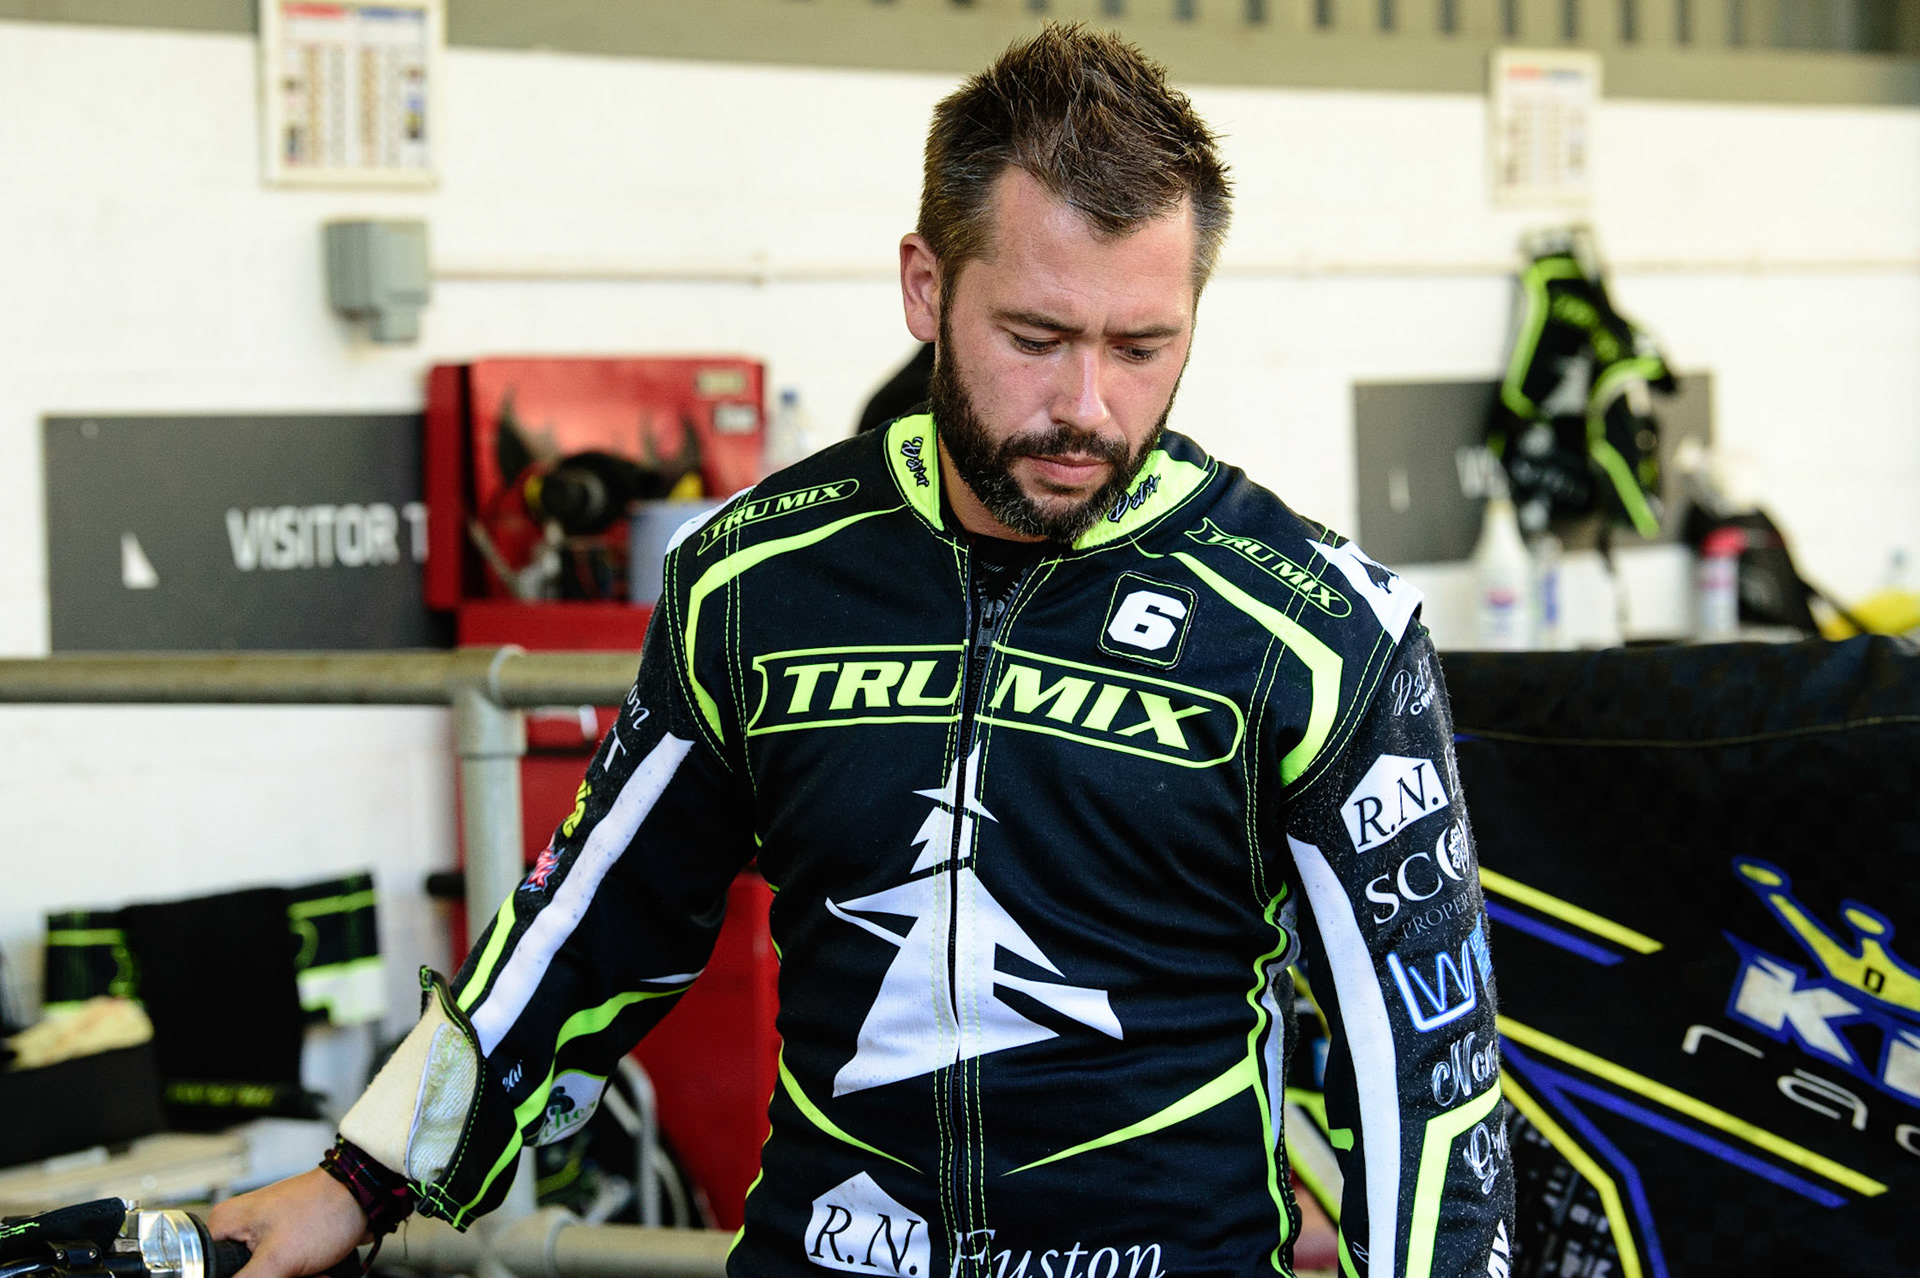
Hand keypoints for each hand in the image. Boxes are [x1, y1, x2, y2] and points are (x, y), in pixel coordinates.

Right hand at [208, 1168, 371, 1277]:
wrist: (365, 1196)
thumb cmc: (324, 1209)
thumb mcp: (277, 1259)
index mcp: (225, 1226)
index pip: (214, 1272)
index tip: (269, 1274)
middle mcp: (241, 1229)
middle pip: (248, 1276)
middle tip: (299, 1273)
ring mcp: (266, 1237)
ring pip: (271, 1277)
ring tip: (317, 1271)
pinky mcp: (288, 1244)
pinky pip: (288, 1273)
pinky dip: (307, 1276)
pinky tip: (322, 1271)